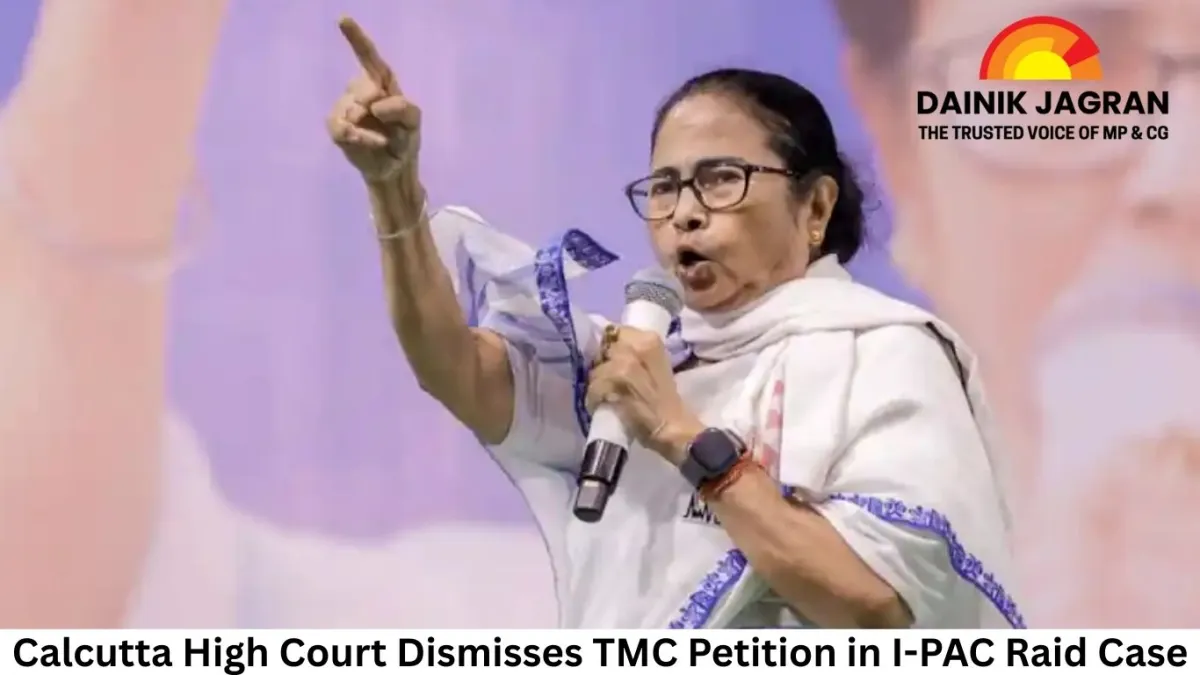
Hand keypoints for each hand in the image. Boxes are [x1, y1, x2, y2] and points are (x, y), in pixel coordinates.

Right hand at [327, 17, 421, 186]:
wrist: (394, 168)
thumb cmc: (404, 139)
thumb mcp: (413, 122)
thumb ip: (402, 108)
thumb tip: (376, 104)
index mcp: (381, 81)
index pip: (369, 57)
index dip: (356, 38)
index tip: (343, 19)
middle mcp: (361, 89)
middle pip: (361, 87)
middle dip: (375, 105)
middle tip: (386, 123)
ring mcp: (345, 106)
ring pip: (351, 110)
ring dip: (369, 129)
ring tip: (381, 140)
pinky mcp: (336, 126)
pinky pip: (342, 128)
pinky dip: (360, 138)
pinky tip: (371, 143)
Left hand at [585, 326, 703, 464]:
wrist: (673, 426)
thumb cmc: (665, 398)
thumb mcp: (656, 365)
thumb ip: (636, 353)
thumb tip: (612, 349)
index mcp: (650, 339)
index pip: (616, 331)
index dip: (611, 347)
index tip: (611, 360)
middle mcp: (636, 346)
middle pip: (604, 349)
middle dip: (602, 364)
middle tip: (607, 379)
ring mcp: (625, 364)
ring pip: (597, 369)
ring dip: (596, 383)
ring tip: (604, 394)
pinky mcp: (615, 383)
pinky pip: (594, 386)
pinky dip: (594, 397)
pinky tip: (601, 404)